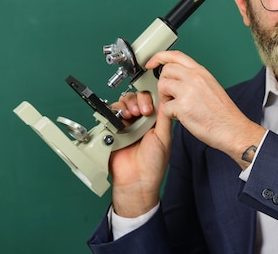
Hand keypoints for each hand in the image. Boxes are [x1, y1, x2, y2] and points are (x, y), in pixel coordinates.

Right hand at [108, 92, 170, 217]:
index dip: (149, 99)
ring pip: (123, 103)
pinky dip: (115, 112)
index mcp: (152, 122)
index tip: (149, 108)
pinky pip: (110, 114)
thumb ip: (164, 118)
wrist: (136, 180)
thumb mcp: (164, 137)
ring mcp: (125, 125)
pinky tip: (122, 119)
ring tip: (131, 115)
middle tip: (141, 112)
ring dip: (127, 104)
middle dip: (137, 100)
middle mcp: (138, 121)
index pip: (149, 100)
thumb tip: (166, 100)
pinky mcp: (112, 130)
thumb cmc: (153, 163)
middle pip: (135, 98)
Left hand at [146, 50, 264, 168]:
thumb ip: (195, 79)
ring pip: (162, 86)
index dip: (160, 57)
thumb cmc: (223, 113)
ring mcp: (188, 91)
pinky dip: (170, 115)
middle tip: (171, 95)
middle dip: (163, 83)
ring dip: (165, 98)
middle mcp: (194, 78)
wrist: (232, 129)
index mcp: (201, 72)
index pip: (176, 56)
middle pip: (166, 71)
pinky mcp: (182, 107)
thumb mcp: (211, 86)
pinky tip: (182, 117)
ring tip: (177, 107)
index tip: (152, 63)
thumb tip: (179, 78)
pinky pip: (165, 107)